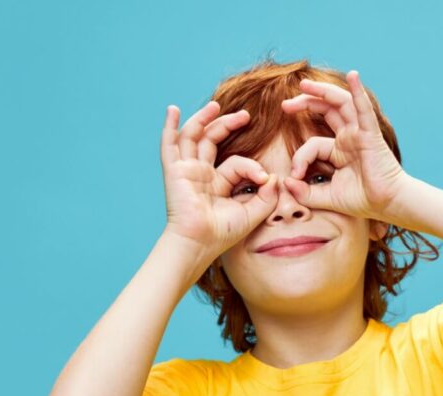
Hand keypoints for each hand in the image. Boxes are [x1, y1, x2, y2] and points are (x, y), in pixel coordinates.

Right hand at [160, 101, 279, 253]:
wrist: (200, 243)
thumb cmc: (223, 233)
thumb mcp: (253, 213)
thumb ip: (267, 196)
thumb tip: (274, 177)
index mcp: (217, 183)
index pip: (235, 162)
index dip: (251, 166)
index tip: (263, 177)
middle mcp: (200, 174)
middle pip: (212, 139)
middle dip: (227, 124)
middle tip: (246, 115)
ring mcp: (186, 171)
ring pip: (193, 136)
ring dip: (203, 118)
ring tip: (216, 105)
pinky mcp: (174, 171)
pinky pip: (168, 145)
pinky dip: (170, 126)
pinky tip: (172, 109)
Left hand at [280, 70, 409, 221]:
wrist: (387, 205)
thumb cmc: (362, 201)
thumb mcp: (326, 197)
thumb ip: (305, 192)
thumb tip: (286, 182)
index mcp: (339, 151)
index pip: (312, 143)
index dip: (299, 157)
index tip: (295, 176)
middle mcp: (349, 138)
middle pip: (326, 110)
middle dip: (305, 102)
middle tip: (285, 104)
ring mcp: (360, 134)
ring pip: (341, 103)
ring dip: (323, 91)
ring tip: (303, 85)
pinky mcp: (371, 135)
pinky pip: (364, 110)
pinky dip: (359, 92)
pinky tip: (353, 76)